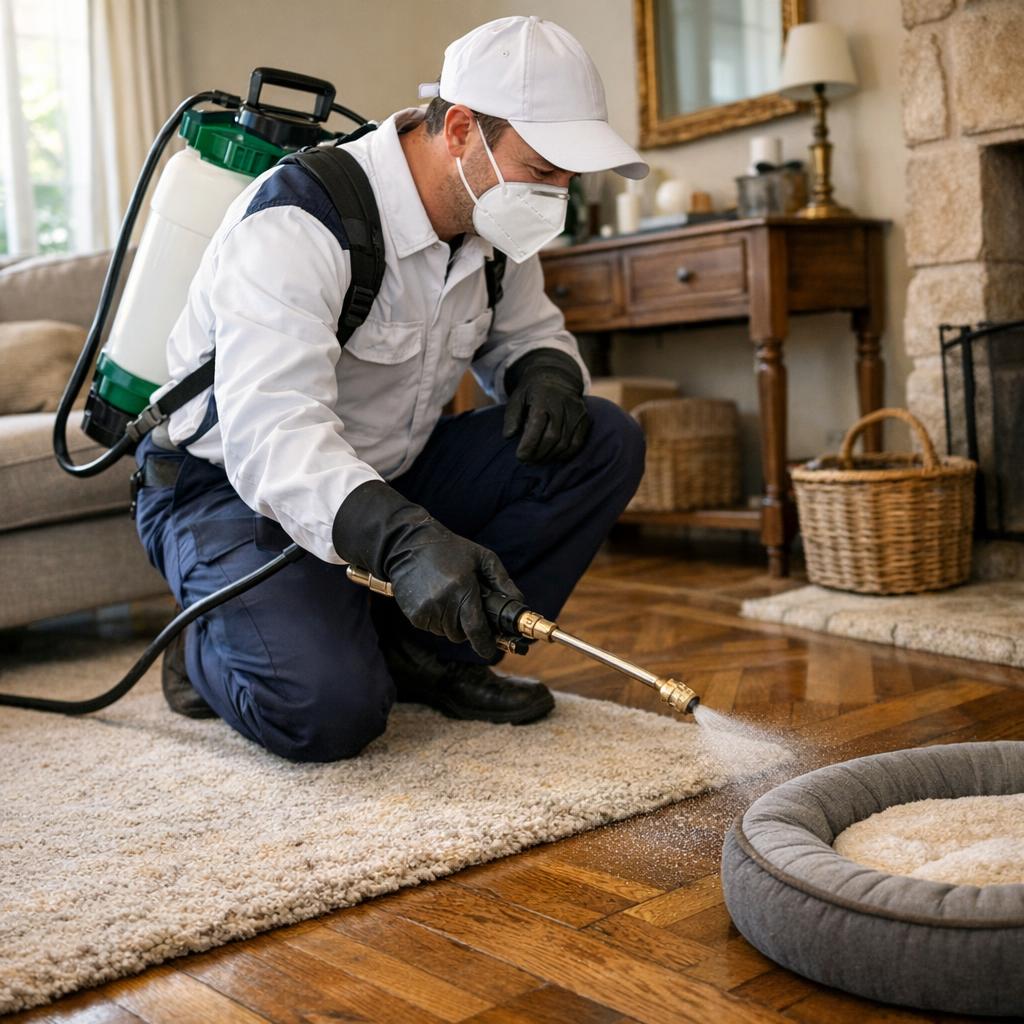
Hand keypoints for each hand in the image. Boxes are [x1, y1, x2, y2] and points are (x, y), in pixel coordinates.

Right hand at [385, 522, 521, 658]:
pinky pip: (432, 628)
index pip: (476, 629)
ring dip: (452, 623)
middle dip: (468, 628)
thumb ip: (503, 581)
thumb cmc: (451, 549)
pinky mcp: (414, 614)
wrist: (409, 544)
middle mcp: (443, 602)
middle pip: (461, 634)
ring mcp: (426, 609)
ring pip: (446, 633)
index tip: (491, 650)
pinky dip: (437, 620)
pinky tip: (435, 599)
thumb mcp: (483, 557)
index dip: (485, 644)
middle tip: (467, 607)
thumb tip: (519, 603)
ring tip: (449, 599)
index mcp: (462, 589)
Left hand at [502, 349, 590, 462]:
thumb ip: (512, 416)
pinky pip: (577, 443)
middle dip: (538, 454)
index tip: (520, 456)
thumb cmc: (532, 392)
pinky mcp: (584, 419)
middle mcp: (562, 404)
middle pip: (552, 437)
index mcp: (543, 397)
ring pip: (564, 443)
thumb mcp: (517, 398)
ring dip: (550, 457)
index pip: (537, 425)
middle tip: (528, 462)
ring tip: (538, 461)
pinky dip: (565, 454)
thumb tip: (508, 435)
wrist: (558, 377)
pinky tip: (553, 457)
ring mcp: (575, 412)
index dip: (529, 444)